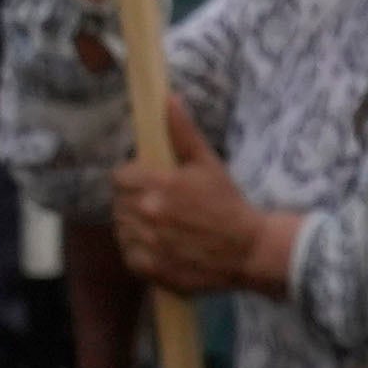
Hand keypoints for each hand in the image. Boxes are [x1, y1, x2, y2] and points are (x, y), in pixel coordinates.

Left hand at [106, 151, 291, 298]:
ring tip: (160, 227)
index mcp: (158, 184)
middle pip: (119, 203)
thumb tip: (168, 99)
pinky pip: (128, 254)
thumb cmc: (228, 203)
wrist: (248, 250)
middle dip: (134, 202)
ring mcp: (147, 243)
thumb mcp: (209, 163)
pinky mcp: (149, 269)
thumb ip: (183, 133)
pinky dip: (139, 251)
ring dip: (134, 227)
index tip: (147, 183)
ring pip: (121, 229)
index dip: (131, 179)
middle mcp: (147, 213)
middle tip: (159, 206)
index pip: (119, 177)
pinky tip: (160, 246)